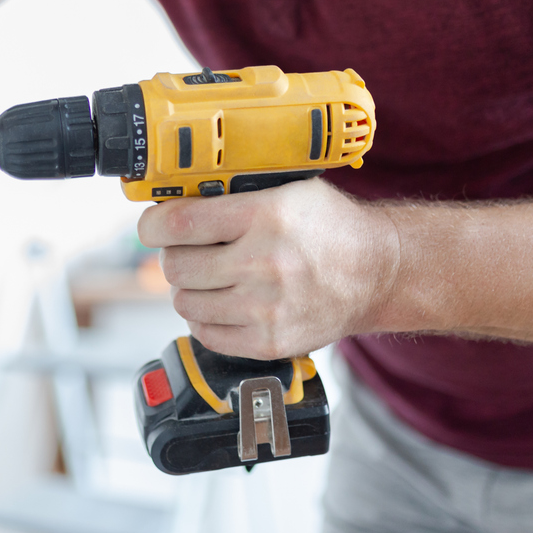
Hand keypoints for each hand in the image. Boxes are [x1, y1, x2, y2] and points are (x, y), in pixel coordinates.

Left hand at [137, 179, 400, 359]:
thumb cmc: (329, 227)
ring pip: (185, 302)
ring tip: (210, 276)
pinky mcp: (270, 341)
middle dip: (174, 255)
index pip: (179, 224)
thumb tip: (173, 200)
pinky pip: (205, 333)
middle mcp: (264, 264)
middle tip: (189, 249)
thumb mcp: (286, 191)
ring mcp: (266, 309)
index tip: (152, 225)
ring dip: (189, 288)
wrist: (379, 272)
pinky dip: (205, 317)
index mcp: (265, 216)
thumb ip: (233, 195)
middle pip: (176, 266)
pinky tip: (223, 301)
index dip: (153, 225)